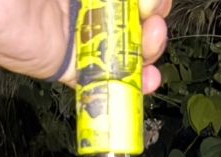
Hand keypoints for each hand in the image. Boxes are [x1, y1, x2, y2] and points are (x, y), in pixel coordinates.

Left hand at [0, 0, 170, 92]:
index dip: (151, 0)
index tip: (155, 1)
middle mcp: (83, 7)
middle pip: (131, 20)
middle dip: (152, 22)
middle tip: (153, 19)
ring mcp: (75, 38)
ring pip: (123, 50)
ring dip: (147, 51)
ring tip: (151, 42)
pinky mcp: (65, 67)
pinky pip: (100, 80)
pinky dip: (129, 84)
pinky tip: (149, 80)